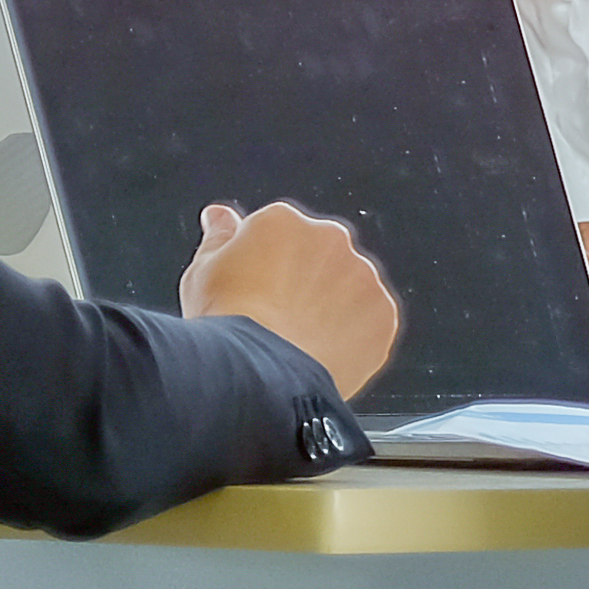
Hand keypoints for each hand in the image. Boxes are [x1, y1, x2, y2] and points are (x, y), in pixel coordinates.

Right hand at [186, 201, 401, 401]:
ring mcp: (362, 276)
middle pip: (320, 257)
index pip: (280, 236)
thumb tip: (220, 216)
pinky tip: (324, 354)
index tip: (258, 292)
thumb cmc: (226, 322)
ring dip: (334, 308)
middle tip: (280, 318)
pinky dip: (355, 338)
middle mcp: (330, 238)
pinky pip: (372, 323)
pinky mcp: (384, 314)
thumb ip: (219, 237)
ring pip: (350, 289)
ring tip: (301, 341)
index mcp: (284, 221)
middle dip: (306, 282)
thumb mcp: (203, 271)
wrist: (257, 372)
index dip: (266, 268)